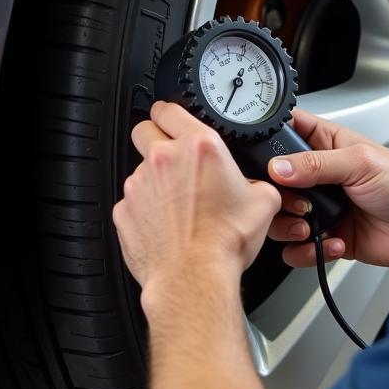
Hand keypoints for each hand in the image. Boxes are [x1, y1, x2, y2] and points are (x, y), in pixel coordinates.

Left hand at [113, 102, 280, 296]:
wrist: (194, 280)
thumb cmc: (224, 243)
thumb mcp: (263, 204)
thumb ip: (259, 184)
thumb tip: (261, 187)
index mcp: (199, 148)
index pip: (169, 108)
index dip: (170, 111)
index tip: (173, 118)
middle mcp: (163, 160)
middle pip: (145, 130)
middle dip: (156, 138)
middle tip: (173, 157)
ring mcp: (139, 184)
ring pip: (140, 169)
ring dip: (155, 180)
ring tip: (177, 204)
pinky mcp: (124, 211)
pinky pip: (132, 201)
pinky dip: (144, 210)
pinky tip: (164, 225)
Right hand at [267, 109, 388, 268]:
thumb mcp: (360, 163)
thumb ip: (316, 164)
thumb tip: (279, 167)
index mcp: (327, 145)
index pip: (286, 134)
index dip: (270, 143)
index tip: (266, 161)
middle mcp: (321, 177)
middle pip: (275, 184)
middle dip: (278, 199)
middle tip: (299, 203)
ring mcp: (323, 208)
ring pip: (281, 220)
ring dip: (289, 228)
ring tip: (310, 228)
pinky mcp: (329, 237)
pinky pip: (299, 249)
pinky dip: (307, 251)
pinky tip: (332, 243)